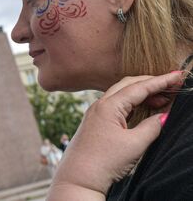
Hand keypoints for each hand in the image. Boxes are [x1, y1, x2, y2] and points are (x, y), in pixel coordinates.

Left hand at [48, 71, 184, 199]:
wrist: (78, 178)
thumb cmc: (103, 162)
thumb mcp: (135, 145)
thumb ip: (152, 127)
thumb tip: (163, 115)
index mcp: (108, 106)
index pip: (138, 87)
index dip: (160, 81)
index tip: (177, 75)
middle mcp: (99, 105)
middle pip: (128, 85)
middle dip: (151, 83)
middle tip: (172, 84)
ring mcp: (96, 113)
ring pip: (122, 95)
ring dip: (142, 94)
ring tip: (163, 98)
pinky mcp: (95, 123)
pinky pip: (116, 105)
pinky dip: (133, 104)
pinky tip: (144, 109)